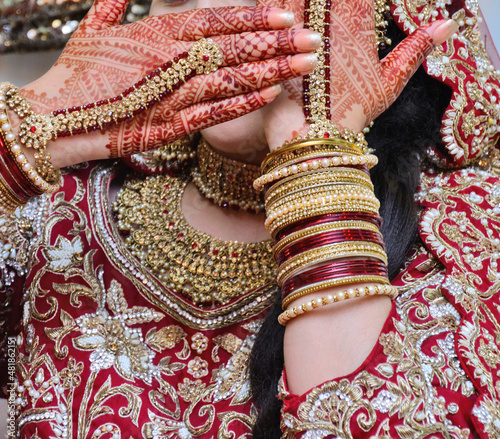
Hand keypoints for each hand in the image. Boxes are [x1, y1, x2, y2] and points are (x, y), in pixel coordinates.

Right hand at [13, 0, 319, 164]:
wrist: (55, 120)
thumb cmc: (74, 75)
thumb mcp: (93, 29)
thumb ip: (116, 4)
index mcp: (156, 32)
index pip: (216, 20)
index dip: (253, 17)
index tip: (284, 17)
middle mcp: (171, 61)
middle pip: (234, 49)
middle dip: (277, 46)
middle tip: (311, 43)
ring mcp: (174, 94)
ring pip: (232, 80)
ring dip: (272, 73)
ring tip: (304, 68)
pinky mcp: (171, 126)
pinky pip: (216, 113)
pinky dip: (244, 103)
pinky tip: (270, 96)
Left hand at [260, 0, 458, 149]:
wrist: (313, 138)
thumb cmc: (351, 114)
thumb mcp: (389, 83)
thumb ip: (416, 49)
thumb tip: (448, 23)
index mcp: (358, 23)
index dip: (360, 0)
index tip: (361, 7)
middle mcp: (329, 19)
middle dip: (329, 2)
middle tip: (331, 10)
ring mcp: (298, 28)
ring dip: (299, 1)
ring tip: (310, 14)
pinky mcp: (270, 40)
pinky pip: (267, 8)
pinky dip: (271, 5)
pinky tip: (273, 5)